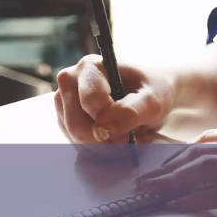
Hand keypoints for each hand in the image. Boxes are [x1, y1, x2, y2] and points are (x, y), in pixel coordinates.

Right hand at [54, 55, 175, 145]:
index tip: (131, 132)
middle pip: (76, 123)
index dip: (110, 122)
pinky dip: (95, 149)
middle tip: (128, 141)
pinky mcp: (65, 119)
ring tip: (122, 138)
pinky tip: (112, 140)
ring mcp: (64, 102)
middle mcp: (71, 81)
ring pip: (74, 136)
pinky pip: (75, 143)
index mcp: (90, 67)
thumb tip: (103, 131)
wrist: (150, 97)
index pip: (90, 101)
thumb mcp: (152, 101)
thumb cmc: (152, 92)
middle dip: (103, 140)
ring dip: (100, 147)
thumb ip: (130, 112)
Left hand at [133, 127, 216, 216]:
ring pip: (203, 171)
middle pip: (199, 154)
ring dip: (170, 183)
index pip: (211, 141)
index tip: (165, 168)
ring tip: (148, 193)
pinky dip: (192, 199)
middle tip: (144, 182)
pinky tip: (175, 206)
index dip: (182, 155)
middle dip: (167, 169)